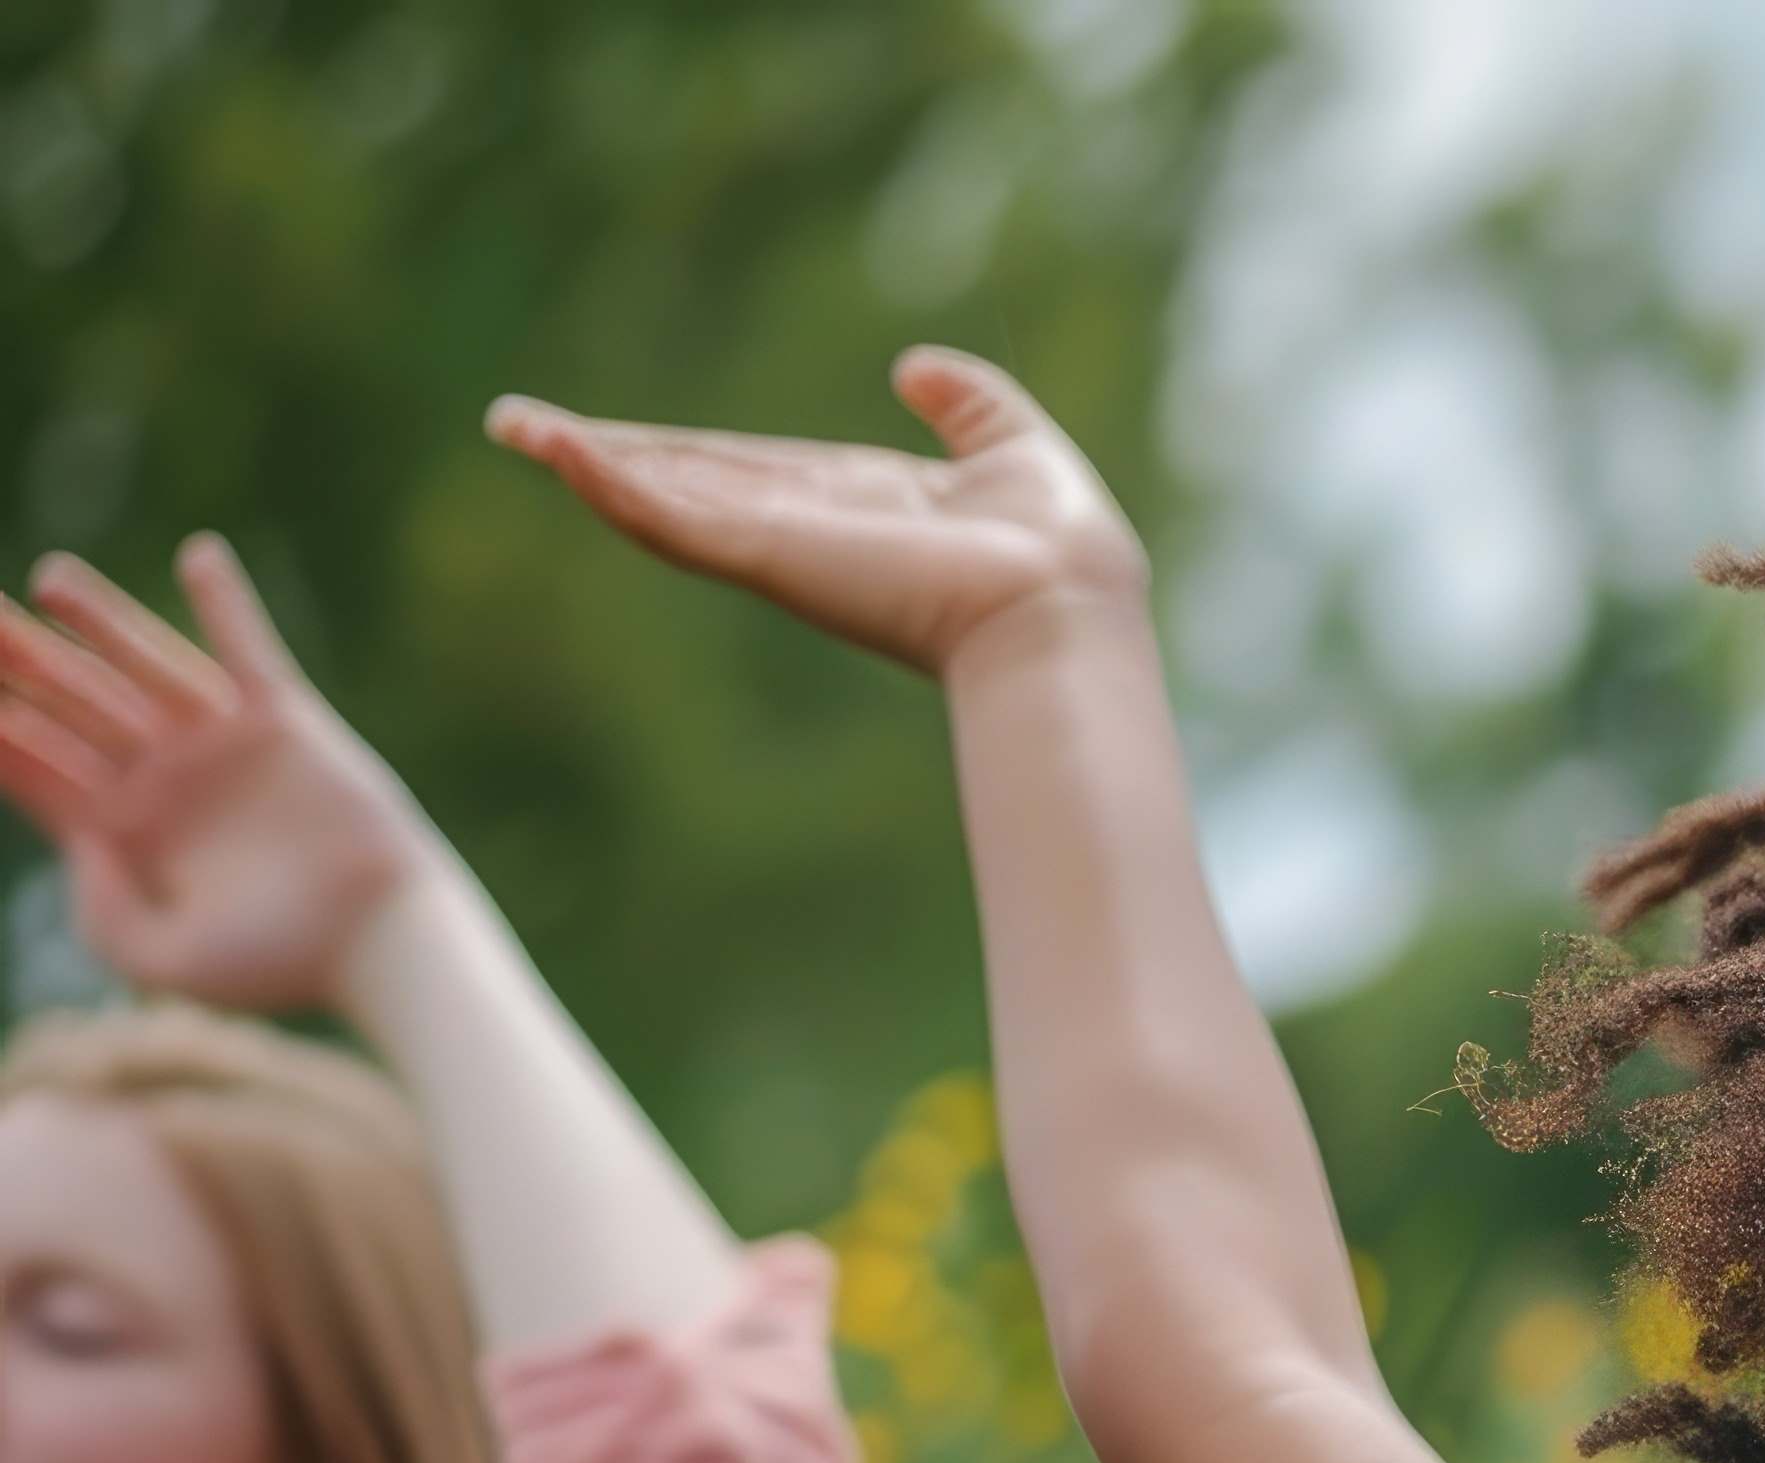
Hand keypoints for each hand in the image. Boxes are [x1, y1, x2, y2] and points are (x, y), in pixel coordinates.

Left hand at [0, 538, 434, 1015]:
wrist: (382, 946)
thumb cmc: (282, 966)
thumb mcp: (160, 961)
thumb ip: (102, 914)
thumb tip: (81, 840)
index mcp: (126, 833)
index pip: (39, 764)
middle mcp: (165, 778)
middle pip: (75, 702)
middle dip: (21, 660)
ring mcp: (221, 745)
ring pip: (144, 666)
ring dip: (99, 620)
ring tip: (48, 580)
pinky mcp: (284, 724)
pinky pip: (247, 650)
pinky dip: (226, 603)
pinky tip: (199, 556)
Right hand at [488, 347, 1146, 678]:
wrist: (1061, 605)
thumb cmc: (1056, 548)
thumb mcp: (1011, 444)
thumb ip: (967, 402)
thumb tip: (913, 367)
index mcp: (855, 505)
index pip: (751, 469)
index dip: (686, 450)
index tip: (623, 434)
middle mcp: (807, 527)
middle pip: (688, 480)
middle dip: (610, 455)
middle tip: (525, 428)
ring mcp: (782, 544)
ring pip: (662, 498)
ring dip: (586, 461)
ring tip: (514, 426)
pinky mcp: (769, 553)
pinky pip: (672, 517)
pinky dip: (610, 484)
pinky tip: (553, 450)